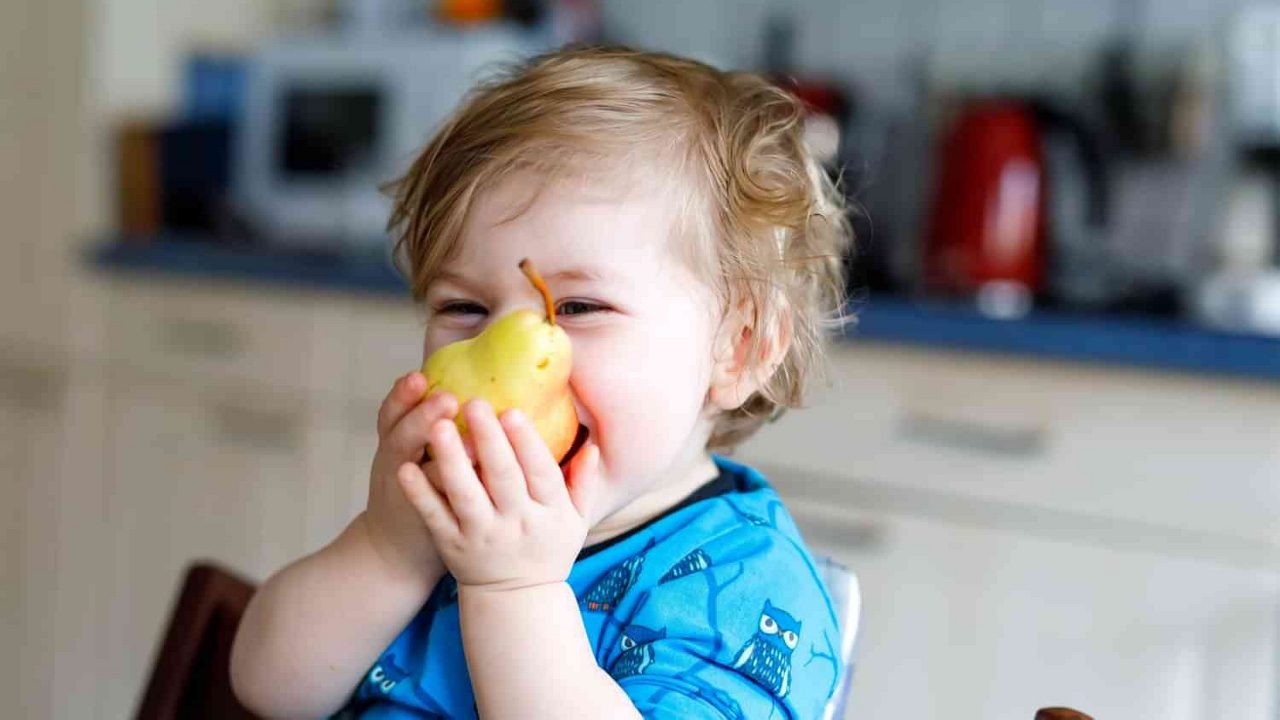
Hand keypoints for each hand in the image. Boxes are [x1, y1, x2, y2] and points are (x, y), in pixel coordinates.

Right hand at [363, 372, 457, 588]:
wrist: (394, 550)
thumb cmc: (411, 488)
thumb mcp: (407, 450)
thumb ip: (426, 420)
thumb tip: (461, 378)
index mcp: (393, 442)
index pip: (391, 413)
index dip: (402, 395)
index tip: (420, 375)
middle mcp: (395, 465)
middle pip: (400, 436)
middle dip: (422, 417)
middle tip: (447, 398)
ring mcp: (409, 496)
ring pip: (419, 473)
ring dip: (443, 457)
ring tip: (468, 442)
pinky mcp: (429, 521)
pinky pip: (439, 507)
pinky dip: (453, 494)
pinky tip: (478, 481)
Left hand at [396, 397, 602, 592]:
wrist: (516, 601)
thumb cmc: (547, 549)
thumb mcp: (576, 521)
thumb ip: (583, 483)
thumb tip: (592, 445)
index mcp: (550, 513)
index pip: (541, 473)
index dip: (527, 442)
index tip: (511, 411)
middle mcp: (517, 524)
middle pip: (503, 478)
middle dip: (489, 440)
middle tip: (474, 403)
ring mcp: (482, 536)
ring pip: (466, 495)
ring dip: (452, 460)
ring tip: (437, 426)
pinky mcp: (453, 546)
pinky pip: (436, 517)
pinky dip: (421, 494)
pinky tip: (407, 469)